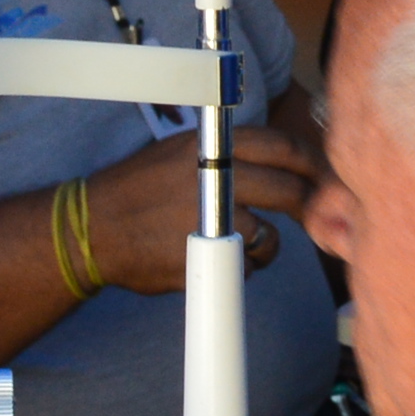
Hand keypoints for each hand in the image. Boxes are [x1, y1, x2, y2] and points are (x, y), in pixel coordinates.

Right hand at [82, 119, 323, 290]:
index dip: (311, 163)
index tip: (322, 176)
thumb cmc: (136, 191)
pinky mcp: (204, 256)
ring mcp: (211, 219)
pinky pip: (241, 266)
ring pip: (268, 237)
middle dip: (307, 206)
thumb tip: (275, 164)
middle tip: (313, 216)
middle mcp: (215, 177)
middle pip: (286, 190)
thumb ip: (224, 155)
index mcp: (211, 147)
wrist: (91, 229)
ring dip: (266, 247)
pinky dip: (236, 268)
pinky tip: (212, 260)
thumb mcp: (177, 153)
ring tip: (245, 246)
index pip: (280, 147)